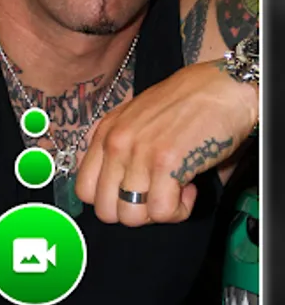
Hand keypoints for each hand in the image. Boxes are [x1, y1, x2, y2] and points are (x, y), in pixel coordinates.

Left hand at [76, 58, 257, 225]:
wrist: (221, 87)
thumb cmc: (185, 103)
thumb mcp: (136, 118)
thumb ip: (118, 148)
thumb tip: (114, 190)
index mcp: (105, 131)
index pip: (83, 189)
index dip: (110, 200)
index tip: (134, 193)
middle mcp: (116, 142)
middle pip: (106, 210)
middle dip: (134, 211)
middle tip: (158, 193)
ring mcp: (139, 152)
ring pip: (132, 216)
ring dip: (159, 211)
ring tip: (176, 187)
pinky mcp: (166, 163)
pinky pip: (162, 212)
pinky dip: (180, 209)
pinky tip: (190, 186)